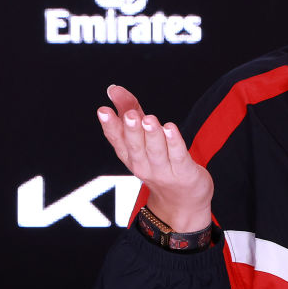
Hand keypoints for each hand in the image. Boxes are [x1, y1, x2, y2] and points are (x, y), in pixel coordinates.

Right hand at [97, 84, 212, 231]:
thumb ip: (129, 110)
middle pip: (135, 146)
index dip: (110, 126)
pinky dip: (174, 143)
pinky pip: (178, 156)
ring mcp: (163, 170)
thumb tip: (113, 89)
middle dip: (131, 129)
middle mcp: (142, 164)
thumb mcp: (142, 136)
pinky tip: (171, 128)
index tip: (103, 110)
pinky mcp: (183, 172)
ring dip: (152, 135)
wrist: (182, 199)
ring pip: (156, 151)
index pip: (117, 140)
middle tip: (129, 115)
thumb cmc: (159, 161)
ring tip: (149, 119)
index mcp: (129, 155)